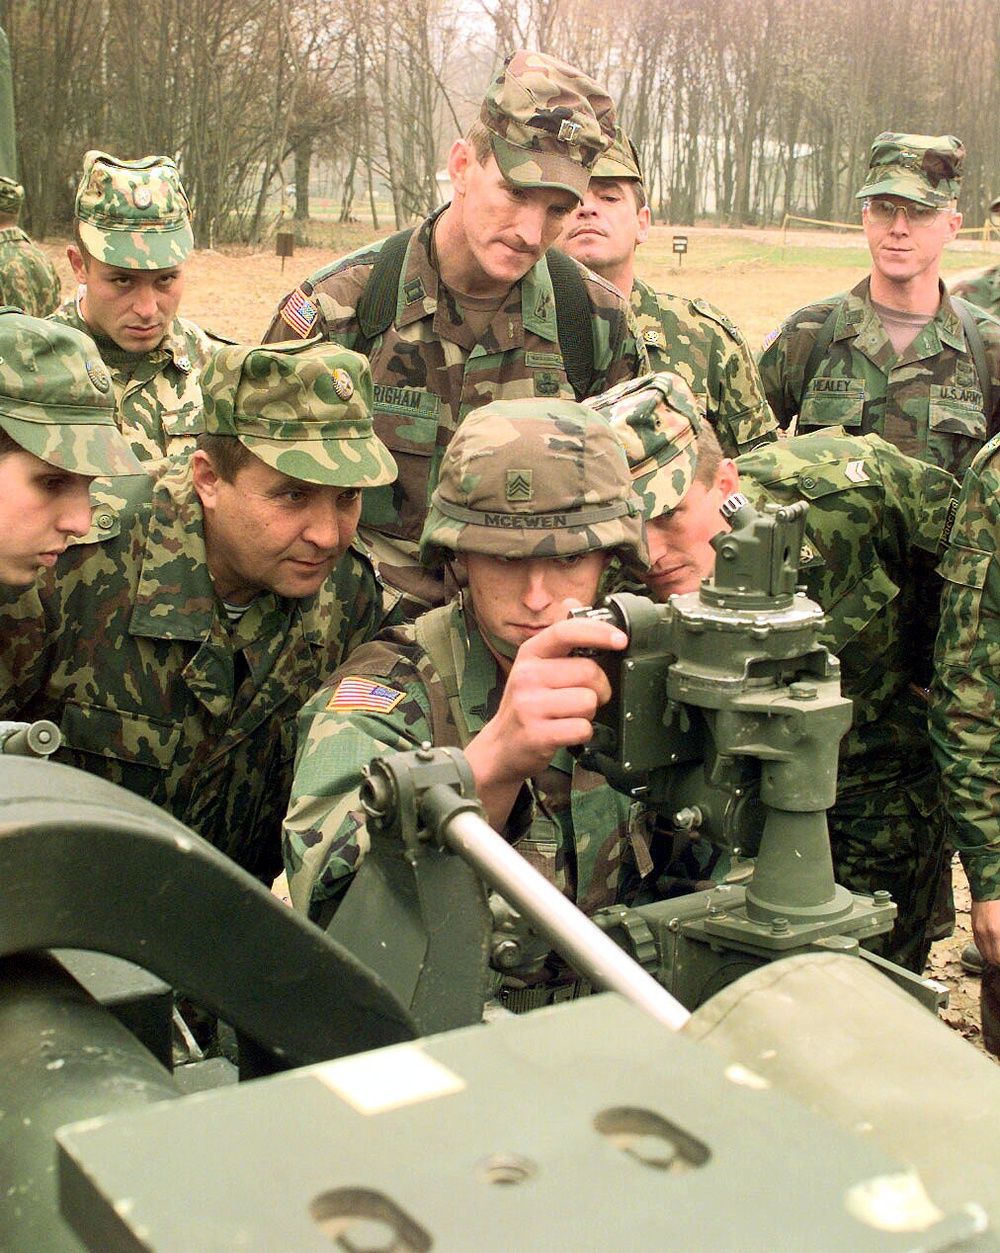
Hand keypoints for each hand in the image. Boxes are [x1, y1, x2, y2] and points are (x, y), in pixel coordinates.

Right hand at [464, 614, 626, 827]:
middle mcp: (527, 676)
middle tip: (583, 698)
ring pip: (589, 701)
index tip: (620, 639)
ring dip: (588, 713)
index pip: (567, 631)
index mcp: (530, 654)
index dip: (599, 632)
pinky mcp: (537, 733)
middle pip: (589, 671)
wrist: (501, 748)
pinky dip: (582, 734)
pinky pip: (583, 728)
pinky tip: (565, 733)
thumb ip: (559, 640)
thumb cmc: (526, 706)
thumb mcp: (535, 667)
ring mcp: (530, 705)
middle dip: (598, 688)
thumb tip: (572, 602)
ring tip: (568, 716)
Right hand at [972, 898, 999, 965]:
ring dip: (993, 958)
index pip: (998, 957)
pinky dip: (986, 951)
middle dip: (998, 961)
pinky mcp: (974, 927)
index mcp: (996, 932)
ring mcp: (978, 931)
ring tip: (998, 958)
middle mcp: (985, 934)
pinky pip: (979, 945)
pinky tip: (992, 951)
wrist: (988, 889)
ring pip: (985, 953)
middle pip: (992, 958)